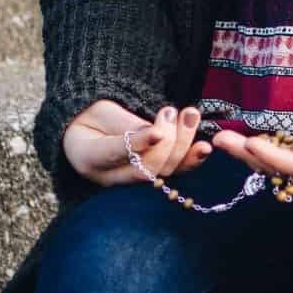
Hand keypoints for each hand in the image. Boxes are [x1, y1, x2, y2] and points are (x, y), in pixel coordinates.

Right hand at [62, 99, 211, 187]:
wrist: (89, 132)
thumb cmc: (91, 118)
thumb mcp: (99, 111)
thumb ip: (123, 122)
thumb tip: (155, 132)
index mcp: (88, 158)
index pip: (114, 153)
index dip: (138, 144)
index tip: (157, 132)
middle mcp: (111, 177)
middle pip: (144, 168)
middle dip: (166, 140)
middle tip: (171, 110)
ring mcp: (132, 181)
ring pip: (163, 172)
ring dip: (183, 144)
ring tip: (190, 114)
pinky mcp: (151, 177)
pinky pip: (173, 172)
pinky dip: (190, 160)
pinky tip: (204, 147)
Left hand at [209, 92, 292, 187]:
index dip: (275, 156)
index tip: (250, 142)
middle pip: (285, 171)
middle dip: (250, 156)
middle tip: (219, 139)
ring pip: (282, 170)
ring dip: (251, 156)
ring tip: (224, 140)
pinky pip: (288, 165)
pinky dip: (265, 156)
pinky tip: (246, 147)